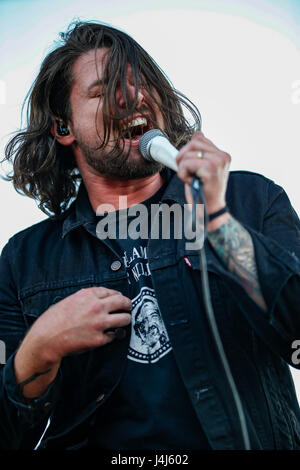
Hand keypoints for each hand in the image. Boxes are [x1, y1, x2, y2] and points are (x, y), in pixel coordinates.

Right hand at [14, 287, 131, 396]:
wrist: (46, 338)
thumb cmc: (54, 320)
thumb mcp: (70, 300)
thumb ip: (87, 298)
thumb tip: (103, 299)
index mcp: (88, 295)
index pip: (111, 292)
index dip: (117, 295)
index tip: (119, 298)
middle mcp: (96, 307)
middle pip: (123, 302)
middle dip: (128, 305)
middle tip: (129, 307)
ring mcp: (99, 323)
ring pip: (125, 318)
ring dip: (126, 319)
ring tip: (124, 321)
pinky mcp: (99, 339)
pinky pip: (114, 335)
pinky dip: (112, 335)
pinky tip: (109, 334)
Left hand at [176, 131, 230, 213]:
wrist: (210, 212)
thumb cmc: (204, 192)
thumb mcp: (202, 168)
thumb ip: (201, 151)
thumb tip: (198, 133)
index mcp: (223, 155)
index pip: (198, 139)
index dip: (188, 152)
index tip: (191, 167)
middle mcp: (223, 156)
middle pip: (192, 143)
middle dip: (183, 158)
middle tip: (188, 173)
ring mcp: (218, 161)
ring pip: (187, 154)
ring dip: (183, 169)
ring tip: (192, 179)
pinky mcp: (210, 169)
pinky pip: (186, 164)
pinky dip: (183, 175)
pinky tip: (192, 182)